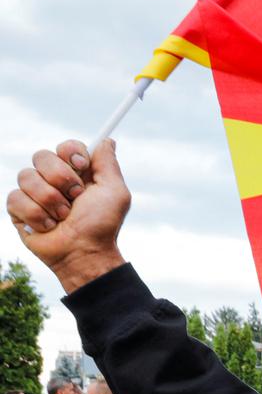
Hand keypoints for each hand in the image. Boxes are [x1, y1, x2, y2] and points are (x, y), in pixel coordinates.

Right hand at [7, 139, 129, 292]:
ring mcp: (34, 193)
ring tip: (63, 217)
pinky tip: (48, 226)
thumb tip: (107, 140)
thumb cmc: (102, 225)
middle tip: (75, 198)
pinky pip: (15, 198)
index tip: (81, 167)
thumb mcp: (114, 192)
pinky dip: (36, 215)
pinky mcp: (18, 209)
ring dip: (50, 200)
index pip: (66, 146)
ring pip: (26, 176)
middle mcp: (53, 179)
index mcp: (77, 172)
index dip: (70, 152)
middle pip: (42, 156)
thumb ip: (108, 164)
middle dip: (60, 179)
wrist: (84, 253)